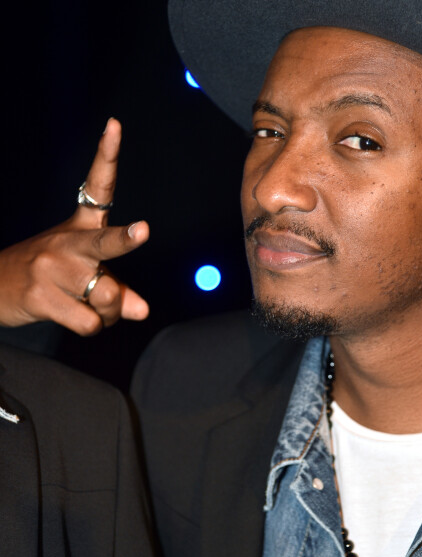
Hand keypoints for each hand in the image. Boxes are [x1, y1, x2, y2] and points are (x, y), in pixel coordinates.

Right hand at [0, 118, 149, 335]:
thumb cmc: (50, 276)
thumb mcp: (83, 274)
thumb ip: (117, 289)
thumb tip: (141, 311)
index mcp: (80, 227)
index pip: (98, 186)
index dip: (107, 156)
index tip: (115, 126)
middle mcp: (67, 243)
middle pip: (105, 243)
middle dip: (125, 240)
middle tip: (142, 231)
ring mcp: (52, 268)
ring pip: (106, 296)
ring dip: (108, 313)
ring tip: (90, 308)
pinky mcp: (41, 296)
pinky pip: (89, 322)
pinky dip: (92, 326)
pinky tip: (76, 318)